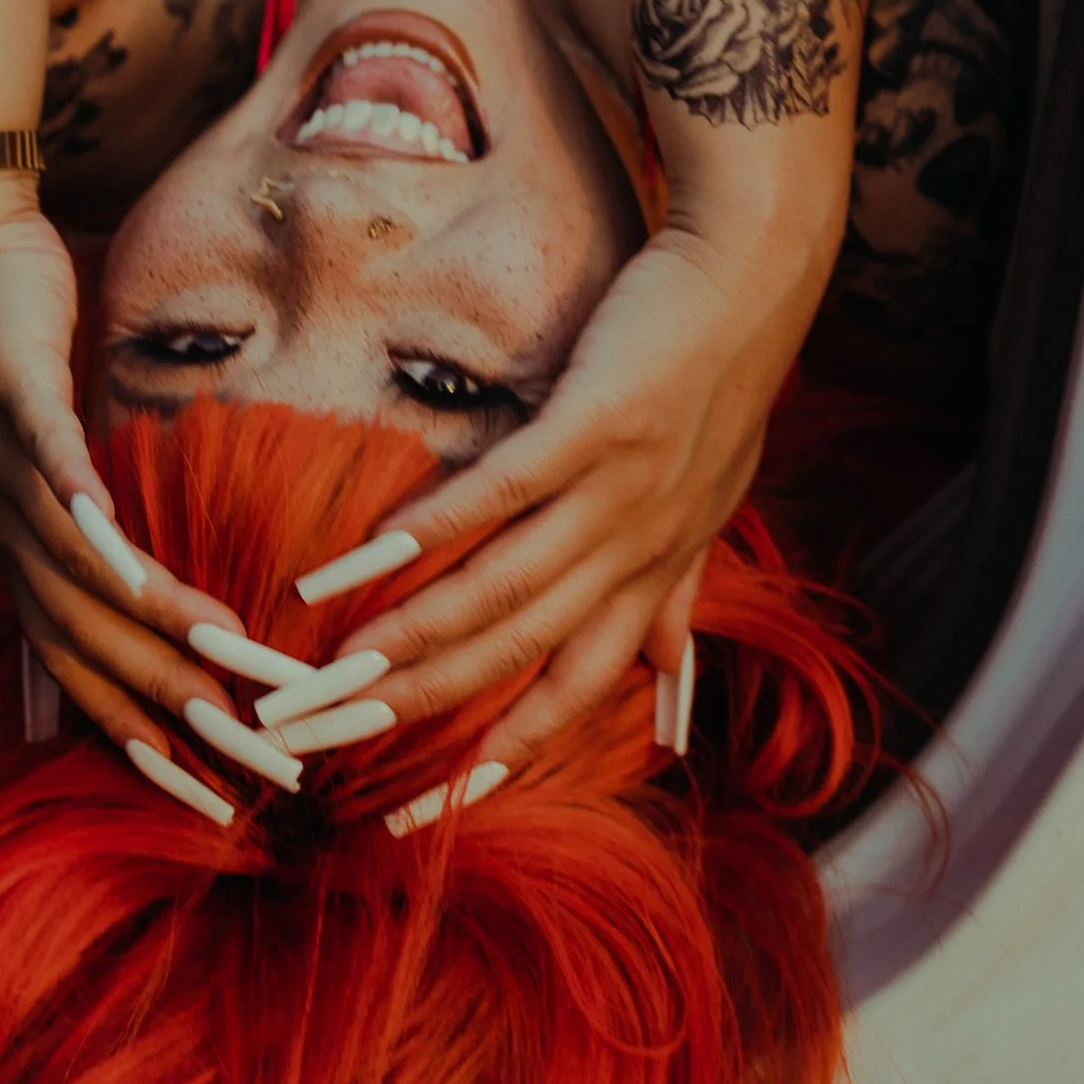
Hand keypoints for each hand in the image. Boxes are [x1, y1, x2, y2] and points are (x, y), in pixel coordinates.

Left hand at [0, 185, 275, 784]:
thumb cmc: (25, 342)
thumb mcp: (68, 445)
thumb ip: (109, 510)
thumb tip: (166, 573)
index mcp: (19, 543)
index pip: (77, 664)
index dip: (138, 731)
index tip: (208, 795)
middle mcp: (3, 521)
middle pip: (83, 638)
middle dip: (167, 703)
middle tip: (249, 755)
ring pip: (77, 566)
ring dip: (151, 619)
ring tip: (227, 659)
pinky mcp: (7, 392)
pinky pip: (51, 463)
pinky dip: (88, 512)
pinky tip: (130, 552)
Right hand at [328, 225, 815, 774]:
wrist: (755, 273)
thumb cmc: (722, 380)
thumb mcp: (713, 501)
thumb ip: (677, 593)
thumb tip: (672, 678)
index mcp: (654, 575)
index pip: (571, 693)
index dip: (499, 755)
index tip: (421, 810)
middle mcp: (635, 551)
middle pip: (514, 655)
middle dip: (418, 710)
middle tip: (329, 745)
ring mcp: (617, 492)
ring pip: (499, 590)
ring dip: (408, 639)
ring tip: (328, 676)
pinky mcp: (596, 424)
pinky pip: (501, 496)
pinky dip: (428, 533)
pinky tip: (362, 561)